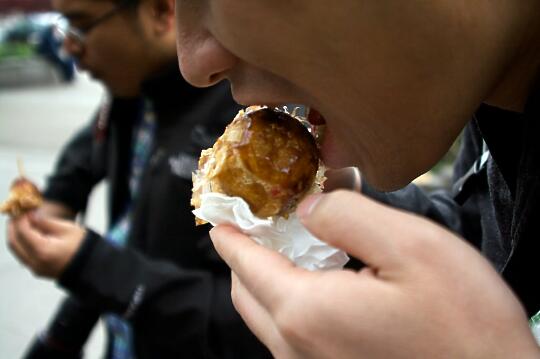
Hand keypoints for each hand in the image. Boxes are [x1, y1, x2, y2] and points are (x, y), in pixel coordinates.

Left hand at [7, 213, 85, 278]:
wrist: (92, 266)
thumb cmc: (83, 246)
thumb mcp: (66, 229)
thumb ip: (45, 222)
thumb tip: (29, 215)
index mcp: (43, 251)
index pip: (22, 231)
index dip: (20, 218)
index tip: (23, 208)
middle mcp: (35, 262)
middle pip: (14, 242)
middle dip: (13, 226)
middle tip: (18, 213)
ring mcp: (35, 269)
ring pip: (16, 250)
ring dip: (16, 234)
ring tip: (22, 222)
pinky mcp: (37, 271)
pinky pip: (23, 255)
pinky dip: (21, 243)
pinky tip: (28, 233)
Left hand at [210, 190, 539, 357]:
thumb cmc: (464, 326)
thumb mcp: (412, 248)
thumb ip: (348, 216)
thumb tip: (310, 208)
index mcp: (308, 312)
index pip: (247, 266)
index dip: (231, 239)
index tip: (221, 222)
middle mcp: (300, 348)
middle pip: (249, 296)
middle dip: (244, 260)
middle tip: (256, 230)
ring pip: (269, 320)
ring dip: (268, 282)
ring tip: (290, 250)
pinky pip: (294, 338)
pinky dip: (291, 305)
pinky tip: (322, 286)